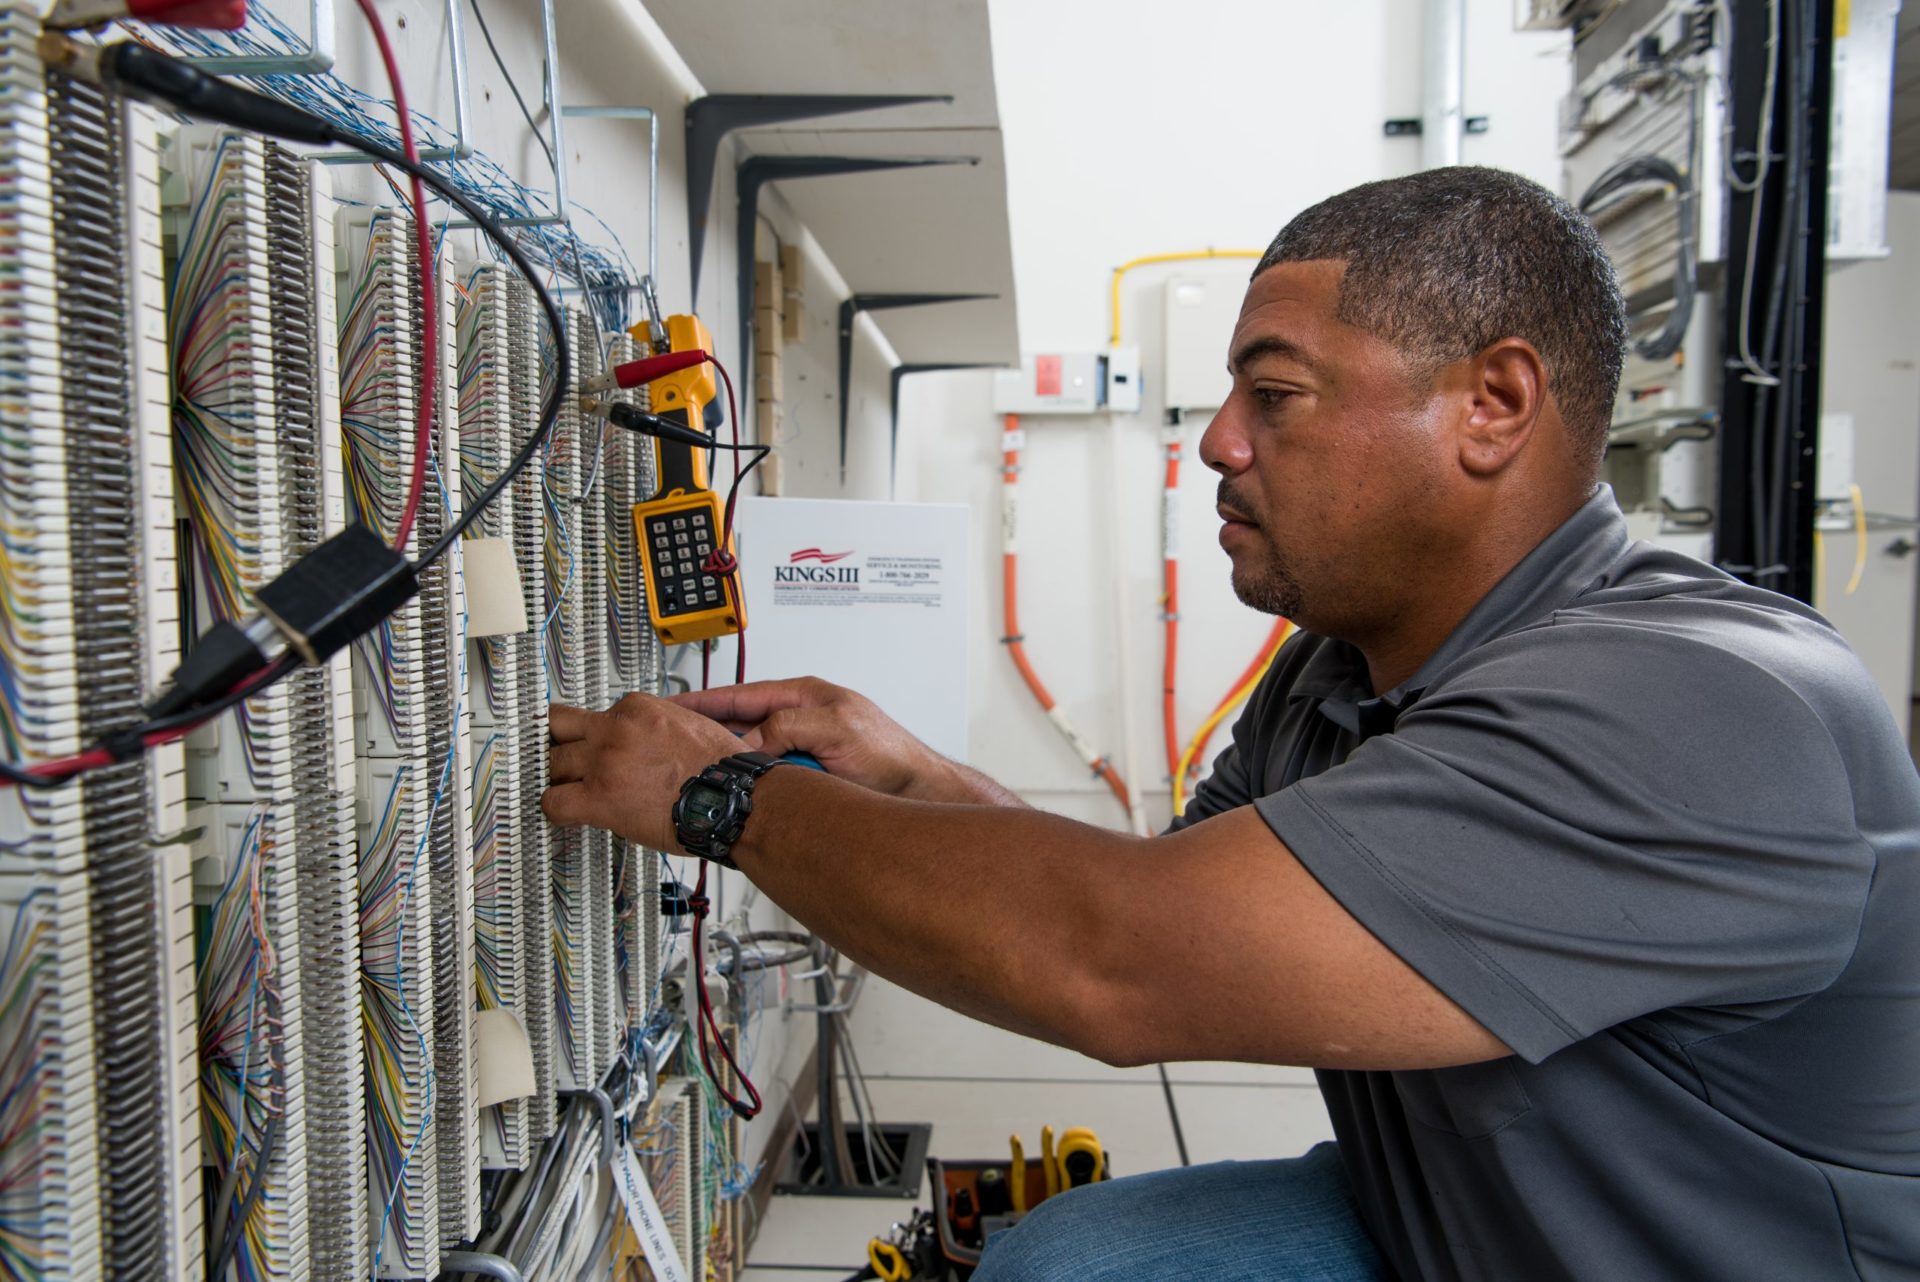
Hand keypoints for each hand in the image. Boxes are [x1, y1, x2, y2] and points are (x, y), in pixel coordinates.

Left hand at [543, 694, 740, 849]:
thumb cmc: (721, 769)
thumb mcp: (690, 723)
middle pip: (559, 729)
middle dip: (561, 745)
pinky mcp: (598, 798)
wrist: (733, 799)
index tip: (592, 745)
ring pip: (552, 763)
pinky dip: (553, 808)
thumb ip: (656, 723)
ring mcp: (603, 762)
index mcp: (638, 708)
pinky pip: (552, 801)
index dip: (592, 733)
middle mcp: (615, 729)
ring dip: (558, 778)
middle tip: (564, 759)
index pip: (594, 713)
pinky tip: (566, 812)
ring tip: (569, 789)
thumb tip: (643, 734)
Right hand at [671, 677, 949, 798]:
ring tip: (702, 774)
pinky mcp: (804, 778)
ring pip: (750, 758)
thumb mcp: (837, 729)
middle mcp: (799, 721)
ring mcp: (800, 750)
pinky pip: (766, 780)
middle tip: (675, 745)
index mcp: (805, 697)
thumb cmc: (891, 756)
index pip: (741, 695)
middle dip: (708, 736)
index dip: (703, 701)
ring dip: (732, 767)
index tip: (672, 707)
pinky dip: (752, 787)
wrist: (915, 794)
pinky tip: (740, 797)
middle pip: (739, 727)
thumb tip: (751, 741)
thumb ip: (790, 725)